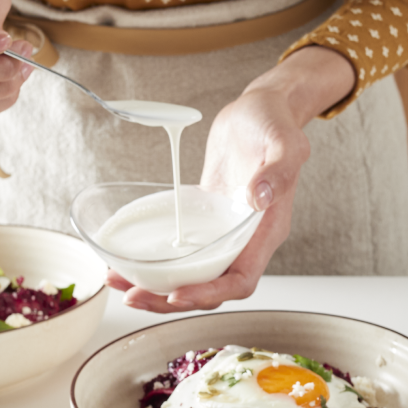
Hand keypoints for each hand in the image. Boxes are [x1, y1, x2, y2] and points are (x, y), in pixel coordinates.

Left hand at [108, 46, 357, 312]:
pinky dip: (158, 261)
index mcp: (267, 229)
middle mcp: (246, 239)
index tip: (178, 293)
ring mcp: (225, 232)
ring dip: (159, 286)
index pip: (242, 279)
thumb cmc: (275, 123)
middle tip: (134, 296)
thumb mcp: (285, 140)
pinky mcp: (206, 219)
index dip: (211, 292)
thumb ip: (278, 169)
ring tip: (122, 284)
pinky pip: (183, 251)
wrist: (261, 109)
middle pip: (212, 287)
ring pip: (194, 274)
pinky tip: (129, 260)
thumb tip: (259, 197)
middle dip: (172, 298)